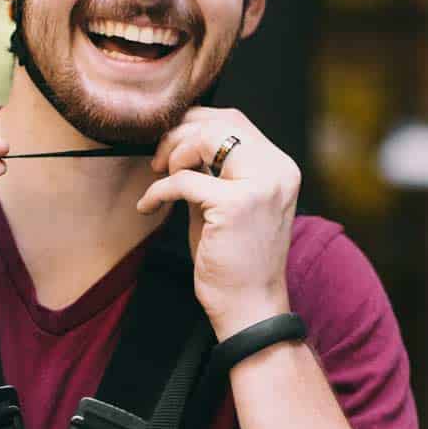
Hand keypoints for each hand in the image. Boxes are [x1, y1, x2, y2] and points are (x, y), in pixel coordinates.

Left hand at [136, 107, 299, 340]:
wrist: (250, 307)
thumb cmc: (234, 259)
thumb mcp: (224, 202)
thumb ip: (210, 170)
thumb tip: (178, 139)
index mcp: (279, 167)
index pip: (234, 121)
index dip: (194, 124)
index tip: (170, 144)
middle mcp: (277, 170)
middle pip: (221, 121)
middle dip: (180, 133)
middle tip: (158, 160)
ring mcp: (261, 186)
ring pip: (206, 139)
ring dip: (173, 154)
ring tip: (159, 177)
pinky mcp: (236, 205)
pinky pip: (184, 180)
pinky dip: (158, 190)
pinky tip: (148, 205)